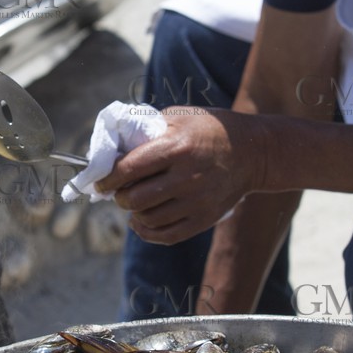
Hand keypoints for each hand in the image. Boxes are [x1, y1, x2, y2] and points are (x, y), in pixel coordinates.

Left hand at [95, 106, 265, 244]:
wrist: (251, 152)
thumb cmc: (208, 130)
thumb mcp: (179, 117)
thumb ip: (146, 129)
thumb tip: (111, 147)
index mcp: (177, 147)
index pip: (129, 169)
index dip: (107, 178)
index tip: (100, 181)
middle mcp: (187, 177)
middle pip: (135, 198)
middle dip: (119, 197)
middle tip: (118, 192)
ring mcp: (197, 201)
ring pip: (148, 219)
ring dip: (133, 213)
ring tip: (133, 203)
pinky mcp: (205, 218)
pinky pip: (166, 235)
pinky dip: (147, 232)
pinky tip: (142, 221)